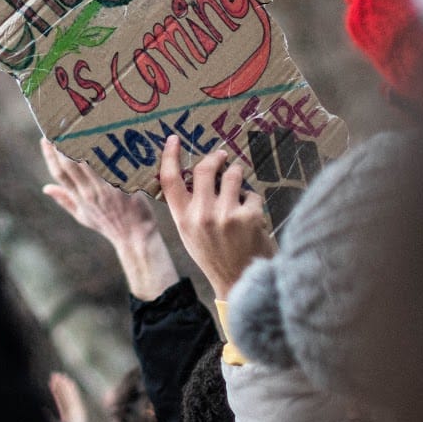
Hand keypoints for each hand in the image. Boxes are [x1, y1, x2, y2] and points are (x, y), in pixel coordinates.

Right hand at [42, 138, 177, 299]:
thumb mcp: (83, 216)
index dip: (49, 156)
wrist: (135, 237)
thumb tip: (45, 188)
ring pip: (89, 162)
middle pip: (70, 164)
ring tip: (79, 126)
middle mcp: (89, 192)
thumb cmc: (109, 225)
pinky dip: (106, 152)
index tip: (45, 139)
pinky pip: (111, 166)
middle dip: (62, 144)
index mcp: (79, 198)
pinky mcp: (122, 187)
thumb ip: (65, 200)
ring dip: (82, 143)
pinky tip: (104, 136)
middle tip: (61, 125)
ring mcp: (106, 190)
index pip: (58, 174)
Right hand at [158, 138, 273, 299]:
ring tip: (240, 185)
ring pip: (233, 175)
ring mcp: (226, 215)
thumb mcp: (191, 234)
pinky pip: (252, 194)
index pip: (169, 180)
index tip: (174, 139)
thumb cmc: (215, 256)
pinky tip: (252, 215)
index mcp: (183, 219)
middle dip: (216, 158)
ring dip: (238, 174)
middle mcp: (201, 215)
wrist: (240, 283)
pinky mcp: (249, 216)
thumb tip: (195, 175)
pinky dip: (253, 201)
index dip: (170, 156)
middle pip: (205, 169)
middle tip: (223, 156)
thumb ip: (189, 207)